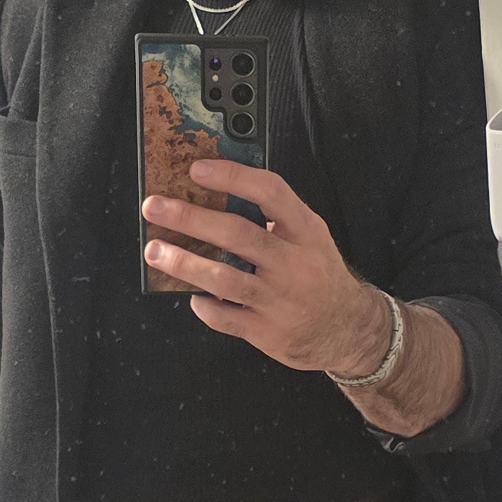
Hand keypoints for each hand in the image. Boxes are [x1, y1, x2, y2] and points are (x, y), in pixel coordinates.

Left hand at [141, 162, 391, 375]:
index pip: (269, 192)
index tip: (197, 170)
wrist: (347, 330)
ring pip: (224, 279)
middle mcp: (293, 264)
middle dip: (190, 218)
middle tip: (154, 207)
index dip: (232, 177)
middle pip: (237, 234)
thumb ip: (276, 217)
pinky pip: (225, 318)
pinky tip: (193, 296)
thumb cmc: (318, 275)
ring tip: (155, 251)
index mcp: (306, 231)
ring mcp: (279, 300)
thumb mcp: (311, 238)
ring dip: (184, 263)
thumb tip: (217, 194)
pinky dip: (204, 306)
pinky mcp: (266, 331)